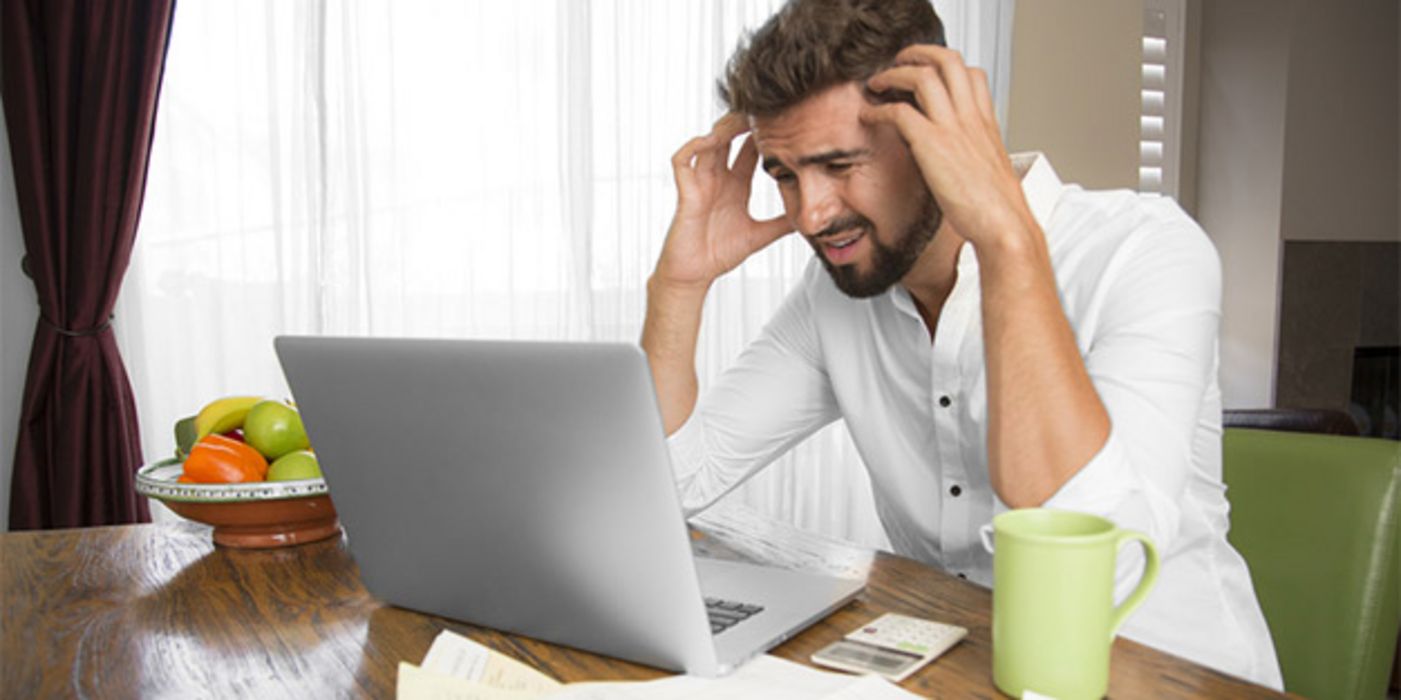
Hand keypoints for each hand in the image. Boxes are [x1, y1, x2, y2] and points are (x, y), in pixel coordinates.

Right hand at [654, 113, 792, 289]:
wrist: (695, 275)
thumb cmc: (720, 254)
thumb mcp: (760, 235)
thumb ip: (781, 223)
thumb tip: (811, 219)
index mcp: (735, 184)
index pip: (750, 149)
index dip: (764, 134)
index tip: (784, 122)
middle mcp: (717, 178)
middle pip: (729, 137)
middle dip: (743, 121)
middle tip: (762, 109)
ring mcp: (700, 182)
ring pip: (707, 141)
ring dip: (722, 128)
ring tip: (740, 118)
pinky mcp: (685, 192)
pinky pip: (682, 160)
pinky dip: (694, 146)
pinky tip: (711, 140)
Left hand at [859, 45, 1035, 249]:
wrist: (1005, 226)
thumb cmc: (998, 210)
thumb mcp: (989, 172)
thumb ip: (973, 157)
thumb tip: (959, 163)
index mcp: (986, 124)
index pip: (972, 75)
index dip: (947, 67)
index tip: (928, 72)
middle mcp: (971, 119)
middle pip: (948, 61)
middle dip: (919, 54)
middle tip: (898, 62)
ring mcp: (953, 128)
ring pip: (922, 76)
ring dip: (893, 74)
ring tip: (878, 83)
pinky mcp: (933, 145)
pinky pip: (899, 112)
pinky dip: (879, 109)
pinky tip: (869, 116)